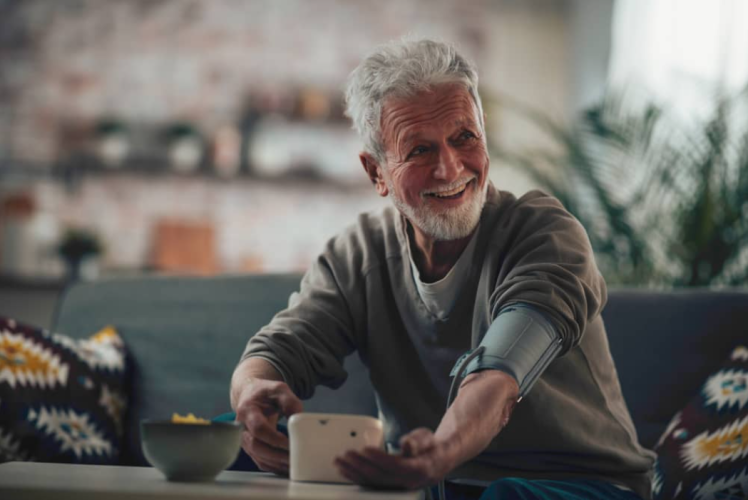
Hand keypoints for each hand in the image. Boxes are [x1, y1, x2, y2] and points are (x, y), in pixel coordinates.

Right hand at [234, 379, 302, 474]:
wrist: (251, 395)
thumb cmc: (265, 392)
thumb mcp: (279, 389)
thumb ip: (290, 402)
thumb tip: (298, 420)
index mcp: (247, 411)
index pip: (258, 428)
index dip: (274, 438)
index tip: (289, 443)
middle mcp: (242, 428)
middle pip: (256, 447)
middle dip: (276, 455)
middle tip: (294, 457)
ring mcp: (244, 440)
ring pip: (259, 457)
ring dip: (277, 464)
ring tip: (295, 464)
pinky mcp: (251, 448)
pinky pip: (261, 462)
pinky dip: (275, 466)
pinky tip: (287, 466)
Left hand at [334, 428, 452, 489]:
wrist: (436, 462)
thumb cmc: (430, 447)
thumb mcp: (427, 438)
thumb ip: (417, 441)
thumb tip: (406, 444)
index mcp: (419, 469)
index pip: (396, 466)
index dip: (379, 458)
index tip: (365, 449)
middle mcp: (407, 482)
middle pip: (380, 476)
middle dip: (360, 465)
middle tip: (346, 453)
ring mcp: (397, 487)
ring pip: (372, 482)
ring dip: (353, 472)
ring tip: (338, 461)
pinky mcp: (388, 487)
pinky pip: (370, 484)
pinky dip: (355, 477)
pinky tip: (344, 470)